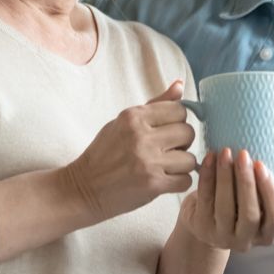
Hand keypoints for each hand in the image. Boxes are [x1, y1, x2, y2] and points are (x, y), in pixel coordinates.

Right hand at [63, 81, 196, 224]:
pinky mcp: (152, 185)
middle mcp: (141, 136)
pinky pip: (185, 180)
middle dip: (183, 142)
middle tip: (167, 150)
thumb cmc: (104, 153)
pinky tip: (165, 180)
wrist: (83, 188)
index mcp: (134, 116)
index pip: (180, 109)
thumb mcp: (123, 122)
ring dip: (182, 165)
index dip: (178, 121)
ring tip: (165, 166)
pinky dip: (179, 182)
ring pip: (190, 159)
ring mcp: (147, 161)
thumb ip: (155, 104)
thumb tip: (180, 84)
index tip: (168, 131)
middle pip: (188, 132)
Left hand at [179, 147, 273, 252]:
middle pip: (250, 214)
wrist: (208, 219)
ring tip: (225, 152)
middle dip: (247, 182)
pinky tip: (210, 157)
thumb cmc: (244, 205)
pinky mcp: (201, 227)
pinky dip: (207, 176)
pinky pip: (205, 199)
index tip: (262, 165)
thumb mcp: (267, 205)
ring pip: (225, 207)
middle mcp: (245, 241)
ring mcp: (221, 236)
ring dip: (225, 176)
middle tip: (243, 154)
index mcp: (268, 235)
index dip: (271, 193)